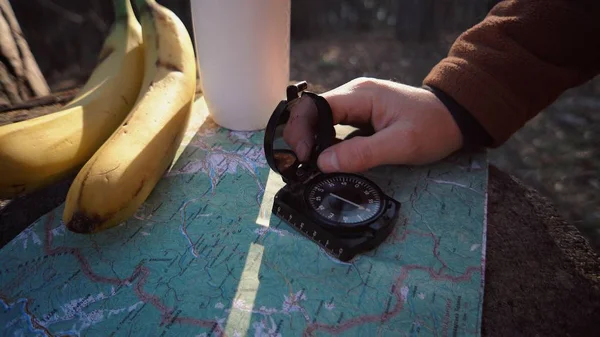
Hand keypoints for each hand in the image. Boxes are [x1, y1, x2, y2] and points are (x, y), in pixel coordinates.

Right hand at [286, 77, 463, 172]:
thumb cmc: (433, 128)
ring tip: (313, 165)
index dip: (302, 130)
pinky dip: (327, 142)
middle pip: (313, 111)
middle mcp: (353, 94)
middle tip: (303, 165)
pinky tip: (329, 159)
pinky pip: (334, 126)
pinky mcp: (360, 115)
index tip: (304, 158)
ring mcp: (356, 103)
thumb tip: (324, 163)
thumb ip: (362, 154)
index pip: (315, 106)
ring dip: (313, 141)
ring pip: (321, 119)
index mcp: (360, 94)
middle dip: (302, 137)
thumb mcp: (401, 144)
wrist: (454, 118)